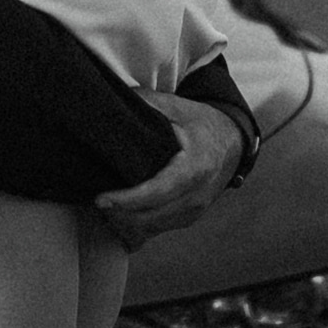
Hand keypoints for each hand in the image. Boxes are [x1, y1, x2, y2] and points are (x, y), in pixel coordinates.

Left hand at [98, 91, 248, 244]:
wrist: (232, 143)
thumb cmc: (200, 123)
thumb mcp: (176, 107)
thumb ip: (146, 103)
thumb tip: (113, 98)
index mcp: (195, 167)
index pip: (158, 191)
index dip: (128, 200)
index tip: (101, 199)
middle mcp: (197, 195)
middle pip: (152, 216)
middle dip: (121, 214)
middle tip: (96, 202)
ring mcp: (196, 210)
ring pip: (154, 227)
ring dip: (127, 222)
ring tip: (105, 208)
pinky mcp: (191, 217)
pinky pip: (160, 228)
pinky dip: (139, 224)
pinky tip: (121, 213)